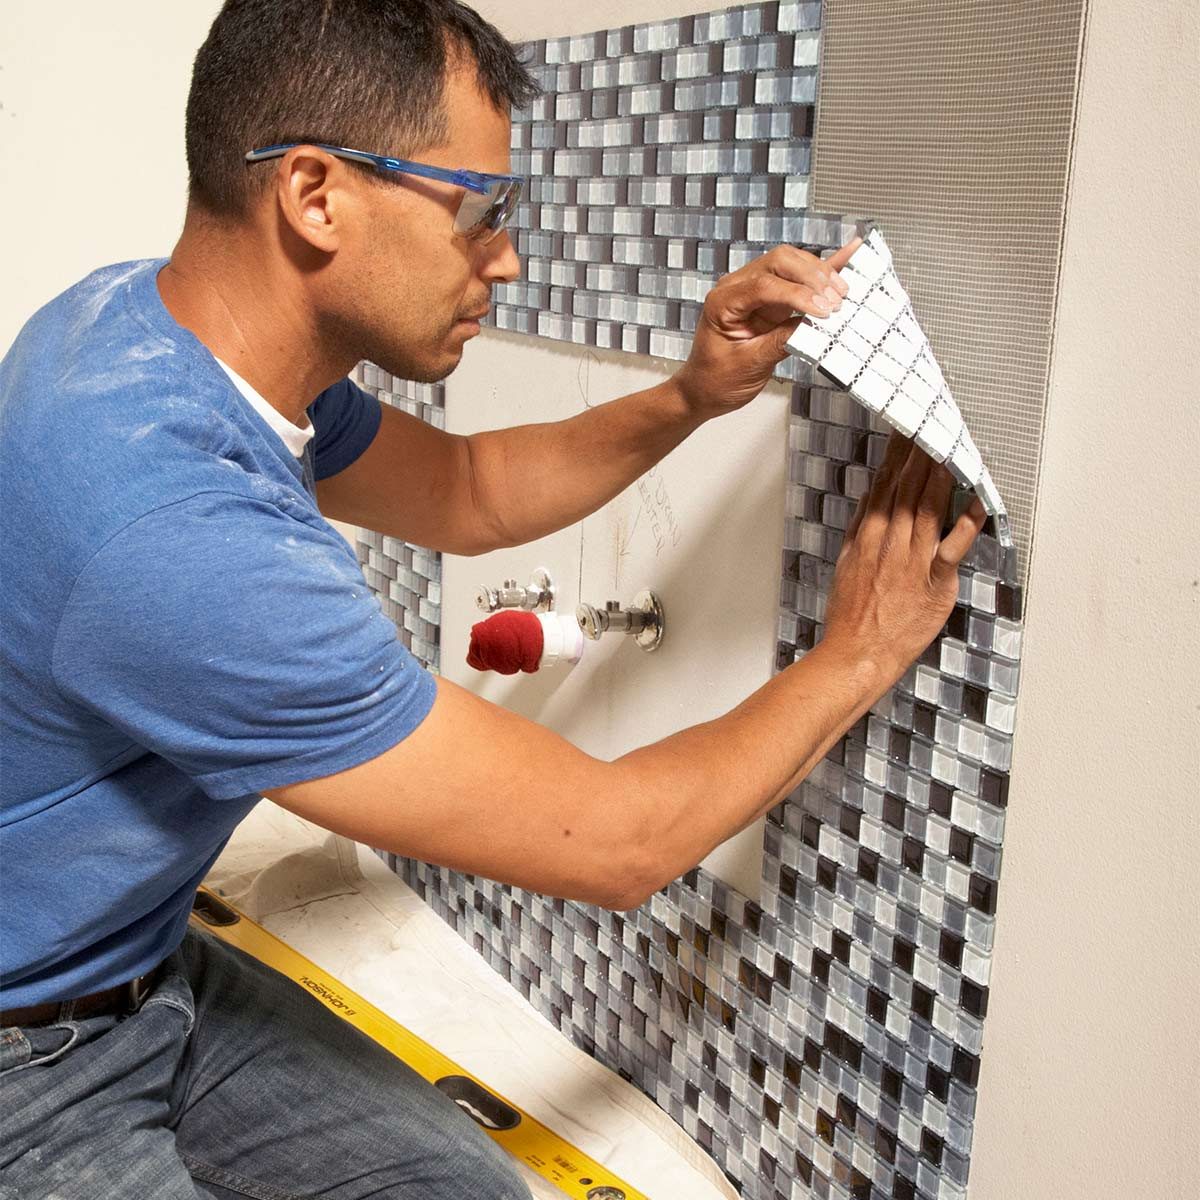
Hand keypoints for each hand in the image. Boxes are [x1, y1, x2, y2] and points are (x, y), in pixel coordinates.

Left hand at [672, 238, 861, 419]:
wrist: (704, 390)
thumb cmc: (716, 380)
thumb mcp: (748, 365)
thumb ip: (779, 342)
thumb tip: (812, 326)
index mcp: (723, 301)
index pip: (765, 286)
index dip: (798, 295)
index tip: (823, 311)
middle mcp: (737, 288)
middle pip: (780, 262)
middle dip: (811, 277)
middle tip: (835, 301)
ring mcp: (754, 290)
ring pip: (791, 264)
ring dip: (819, 274)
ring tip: (841, 292)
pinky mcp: (770, 300)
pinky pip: (796, 279)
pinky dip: (821, 268)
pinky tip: (846, 255)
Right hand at [822, 433, 986, 686]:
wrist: (856, 655)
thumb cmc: (851, 618)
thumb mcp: (845, 568)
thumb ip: (859, 535)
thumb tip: (869, 506)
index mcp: (865, 539)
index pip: (882, 487)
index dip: (895, 457)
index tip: (904, 433)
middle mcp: (888, 545)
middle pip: (905, 490)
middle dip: (918, 454)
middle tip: (931, 425)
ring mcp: (912, 562)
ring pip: (928, 508)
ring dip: (940, 475)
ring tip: (950, 447)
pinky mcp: (934, 583)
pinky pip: (954, 547)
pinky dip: (968, 522)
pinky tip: (979, 501)